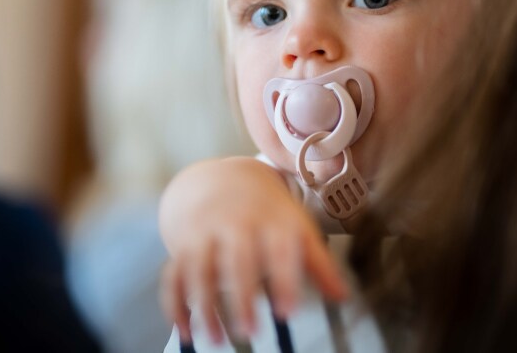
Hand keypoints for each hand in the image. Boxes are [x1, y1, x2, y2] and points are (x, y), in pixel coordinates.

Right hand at [158, 157, 347, 344]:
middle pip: (237, 260)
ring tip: (218, 340)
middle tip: (251, 332)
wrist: (221, 180)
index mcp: (271, 221)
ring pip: (201, 270)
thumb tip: (343, 297)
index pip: (280, 250)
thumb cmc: (266, 213)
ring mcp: (206, 233)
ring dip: (206, 307)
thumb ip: (319, 264)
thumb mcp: (296, 228)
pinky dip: (175, 304)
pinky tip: (187, 330)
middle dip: (241, 297)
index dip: (284, 280)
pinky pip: (173, 276)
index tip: (288, 312)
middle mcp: (236, 225)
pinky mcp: (183, 246)